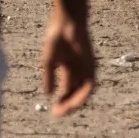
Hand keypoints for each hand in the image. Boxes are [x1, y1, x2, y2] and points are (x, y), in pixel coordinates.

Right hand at [39, 0, 95, 116]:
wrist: (66, 24)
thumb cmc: (56, 38)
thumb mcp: (48, 61)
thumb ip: (49, 77)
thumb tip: (47, 94)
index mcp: (68, 69)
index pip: (66, 91)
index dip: (60, 101)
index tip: (52, 111)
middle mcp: (78, 72)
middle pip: (74, 93)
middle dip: (66, 104)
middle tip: (57, 113)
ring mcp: (85, 70)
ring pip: (82, 92)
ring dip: (75, 103)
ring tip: (65, 110)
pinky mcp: (91, 67)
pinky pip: (90, 85)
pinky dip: (83, 95)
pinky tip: (75, 102)